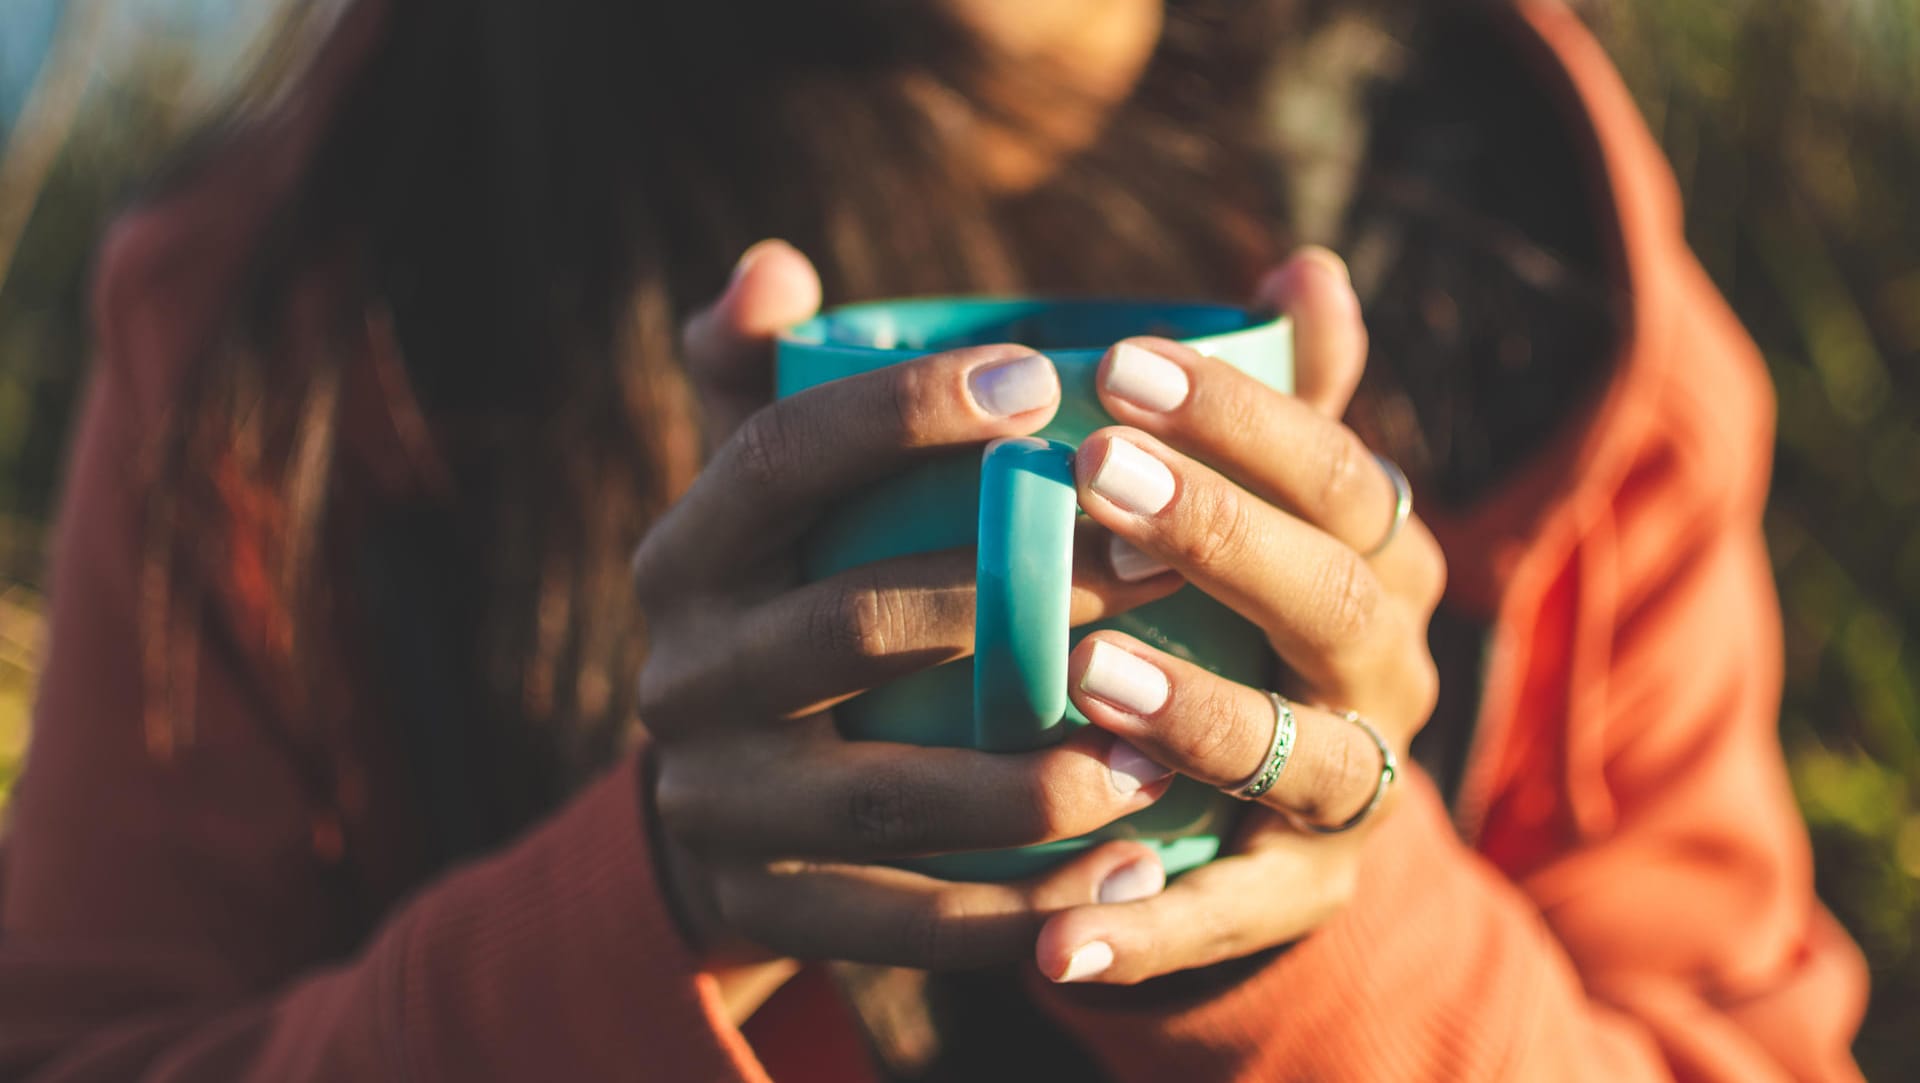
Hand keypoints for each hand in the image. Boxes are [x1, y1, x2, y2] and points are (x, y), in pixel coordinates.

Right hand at [641, 243, 1189, 1005]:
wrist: (728, 810)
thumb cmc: (794, 604)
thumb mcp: (772, 500)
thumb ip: (778, 378)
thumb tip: (774, 265)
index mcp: (687, 553)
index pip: (775, 458)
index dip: (898, 413)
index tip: (1041, 379)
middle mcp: (680, 675)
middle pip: (846, 624)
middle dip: (1016, 596)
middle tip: (1166, 563)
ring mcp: (717, 804)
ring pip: (886, 793)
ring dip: (1033, 777)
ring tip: (1166, 756)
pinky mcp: (766, 909)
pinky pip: (906, 925)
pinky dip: (1022, 913)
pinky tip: (1134, 880)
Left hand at [1031, 249, 1448, 984]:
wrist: (1267, 794)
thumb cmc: (1235, 607)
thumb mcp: (1259, 503)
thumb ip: (1276, 397)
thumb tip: (1306, 265)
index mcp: (1379, 555)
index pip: (1339, 470)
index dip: (1244, 415)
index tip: (1118, 359)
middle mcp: (1386, 667)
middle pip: (1336, 598)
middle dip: (1224, 534)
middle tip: (1096, 475)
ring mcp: (1354, 787)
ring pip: (1303, 753)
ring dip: (1201, 713)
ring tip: (1087, 676)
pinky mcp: (1301, 890)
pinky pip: (1235, 913)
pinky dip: (1153, 924)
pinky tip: (1056, 929)